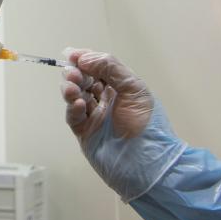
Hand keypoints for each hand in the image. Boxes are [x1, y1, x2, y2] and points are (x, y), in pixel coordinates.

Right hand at [60, 49, 186, 201]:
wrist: (150, 165)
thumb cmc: (148, 125)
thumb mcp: (135, 89)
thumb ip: (111, 68)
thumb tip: (83, 58)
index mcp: (120, 87)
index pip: (98, 67)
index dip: (85, 58)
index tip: (72, 54)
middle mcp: (106, 99)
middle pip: (83, 79)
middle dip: (75, 73)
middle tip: (73, 74)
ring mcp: (94, 116)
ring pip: (75, 96)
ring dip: (70, 88)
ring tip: (72, 88)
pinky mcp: (85, 133)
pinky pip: (73, 117)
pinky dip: (73, 108)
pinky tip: (78, 105)